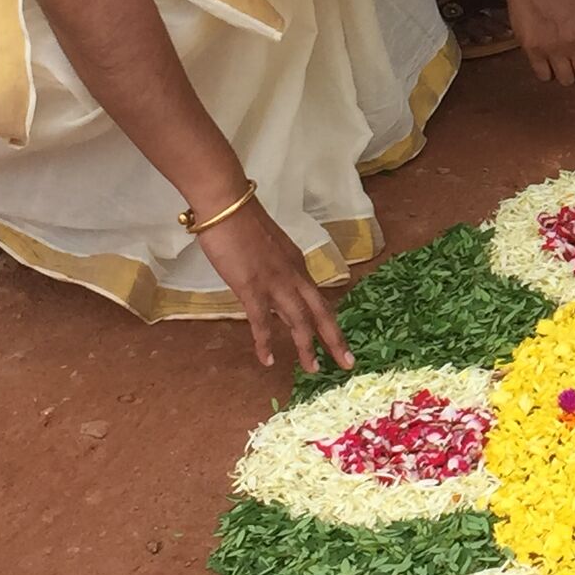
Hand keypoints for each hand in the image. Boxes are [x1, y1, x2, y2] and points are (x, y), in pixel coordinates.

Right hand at [194, 196, 352, 370]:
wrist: (227, 205)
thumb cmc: (241, 222)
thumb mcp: (267, 248)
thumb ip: (273, 267)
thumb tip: (269, 282)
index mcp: (297, 264)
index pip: (318, 298)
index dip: (328, 321)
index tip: (337, 339)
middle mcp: (294, 275)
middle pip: (321, 312)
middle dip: (335, 339)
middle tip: (347, 363)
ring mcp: (275, 282)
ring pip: (299, 320)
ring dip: (307, 347)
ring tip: (313, 370)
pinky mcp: (252, 287)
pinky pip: (263, 321)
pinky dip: (266, 342)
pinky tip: (269, 359)